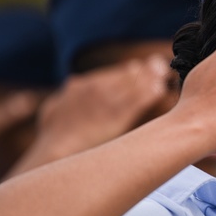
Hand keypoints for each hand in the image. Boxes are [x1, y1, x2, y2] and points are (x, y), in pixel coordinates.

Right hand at [32, 56, 173, 156]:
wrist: (53, 150)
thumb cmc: (53, 135)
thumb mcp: (54, 109)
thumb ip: (66, 96)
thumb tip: (73, 81)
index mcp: (79, 87)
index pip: (107, 75)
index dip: (125, 71)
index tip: (138, 66)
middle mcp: (93, 90)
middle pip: (122, 77)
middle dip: (141, 71)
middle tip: (159, 65)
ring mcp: (105, 102)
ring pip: (131, 87)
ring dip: (148, 79)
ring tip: (162, 75)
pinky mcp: (116, 117)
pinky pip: (136, 102)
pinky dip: (148, 95)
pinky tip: (160, 90)